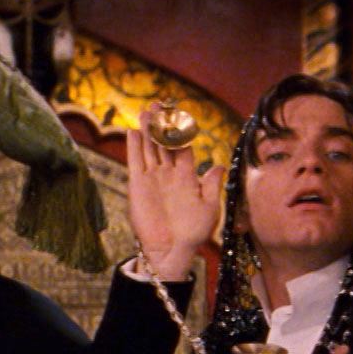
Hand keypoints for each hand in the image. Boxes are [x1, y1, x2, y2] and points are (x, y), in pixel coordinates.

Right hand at [127, 116, 222, 280]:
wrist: (171, 249)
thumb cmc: (193, 232)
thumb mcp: (210, 207)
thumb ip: (211, 184)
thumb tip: (219, 165)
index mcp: (186, 176)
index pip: (182, 147)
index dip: (181, 131)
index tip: (180, 114)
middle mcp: (168, 173)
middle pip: (163, 142)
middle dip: (161, 124)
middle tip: (158, 104)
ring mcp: (152, 178)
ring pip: (149, 148)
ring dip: (147, 130)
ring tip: (145, 111)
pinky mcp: (138, 185)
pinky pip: (135, 162)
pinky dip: (134, 147)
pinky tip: (133, 132)